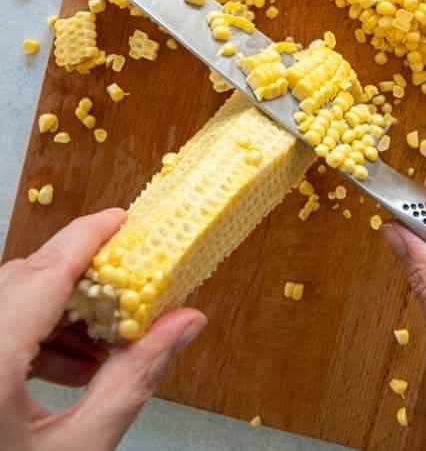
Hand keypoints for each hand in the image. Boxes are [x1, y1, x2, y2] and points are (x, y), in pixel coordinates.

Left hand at [0, 208, 206, 450]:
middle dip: (81, 281)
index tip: (125, 220)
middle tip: (131, 291)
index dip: (89, 237)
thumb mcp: (78, 448)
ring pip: (6, 305)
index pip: (44, 271)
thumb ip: (133, 379)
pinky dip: (30, 336)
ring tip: (104, 347)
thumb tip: (186, 323)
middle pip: (22, 282)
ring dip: (58, 313)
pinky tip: (67, 368)